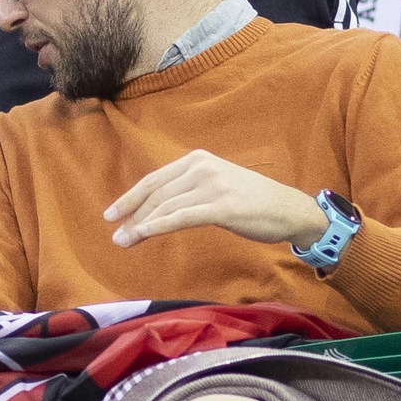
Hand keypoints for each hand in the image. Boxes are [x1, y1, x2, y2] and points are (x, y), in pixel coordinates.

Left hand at [104, 149, 327, 248]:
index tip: (111, 214)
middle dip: (131, 215)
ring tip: (123, 241)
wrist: (288, 209)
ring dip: (139, 225)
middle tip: (114, 235)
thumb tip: (156, 208)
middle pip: (156, 194)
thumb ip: (188, 190)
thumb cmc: (251, 201)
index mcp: (197, 160)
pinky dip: (158, 226)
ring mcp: (211, 186)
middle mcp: (201, 168)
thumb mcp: (216, 185)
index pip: (155, 179)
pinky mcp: (221, 206)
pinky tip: (142, 234)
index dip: (130, 197)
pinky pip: (181, 217)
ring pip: (165, 206)